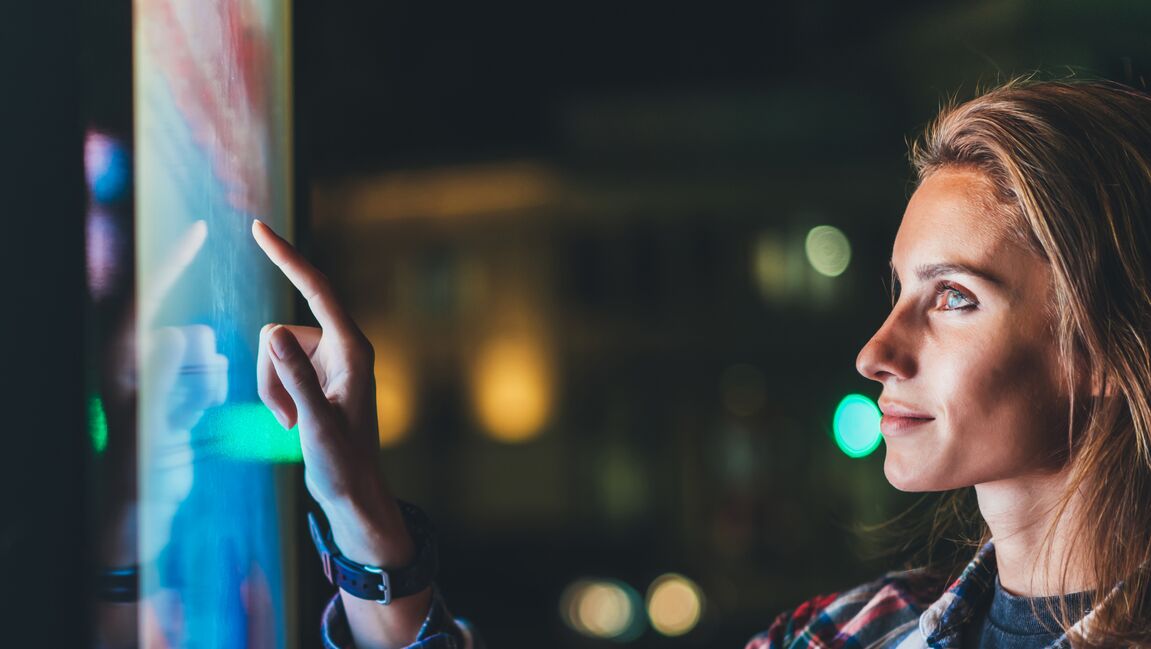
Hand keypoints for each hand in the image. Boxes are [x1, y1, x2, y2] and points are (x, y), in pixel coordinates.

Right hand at [252, 220, 432, 648]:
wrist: (351, 490)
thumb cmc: (342, 461)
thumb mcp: (315, 422)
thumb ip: (294, 378)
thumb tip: (273, 334)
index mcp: (353, 348)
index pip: (316, 289)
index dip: (287, 257)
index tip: (259, 229)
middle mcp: (342, 347)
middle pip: (278, 333)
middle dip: (270, 373)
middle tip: (290, 419)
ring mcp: (327, 361)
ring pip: (272, 352)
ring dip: (271, 389)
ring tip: (295, 424)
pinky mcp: (313, 375)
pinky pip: (274, 369)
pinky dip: (274, 395)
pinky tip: (294, 424)